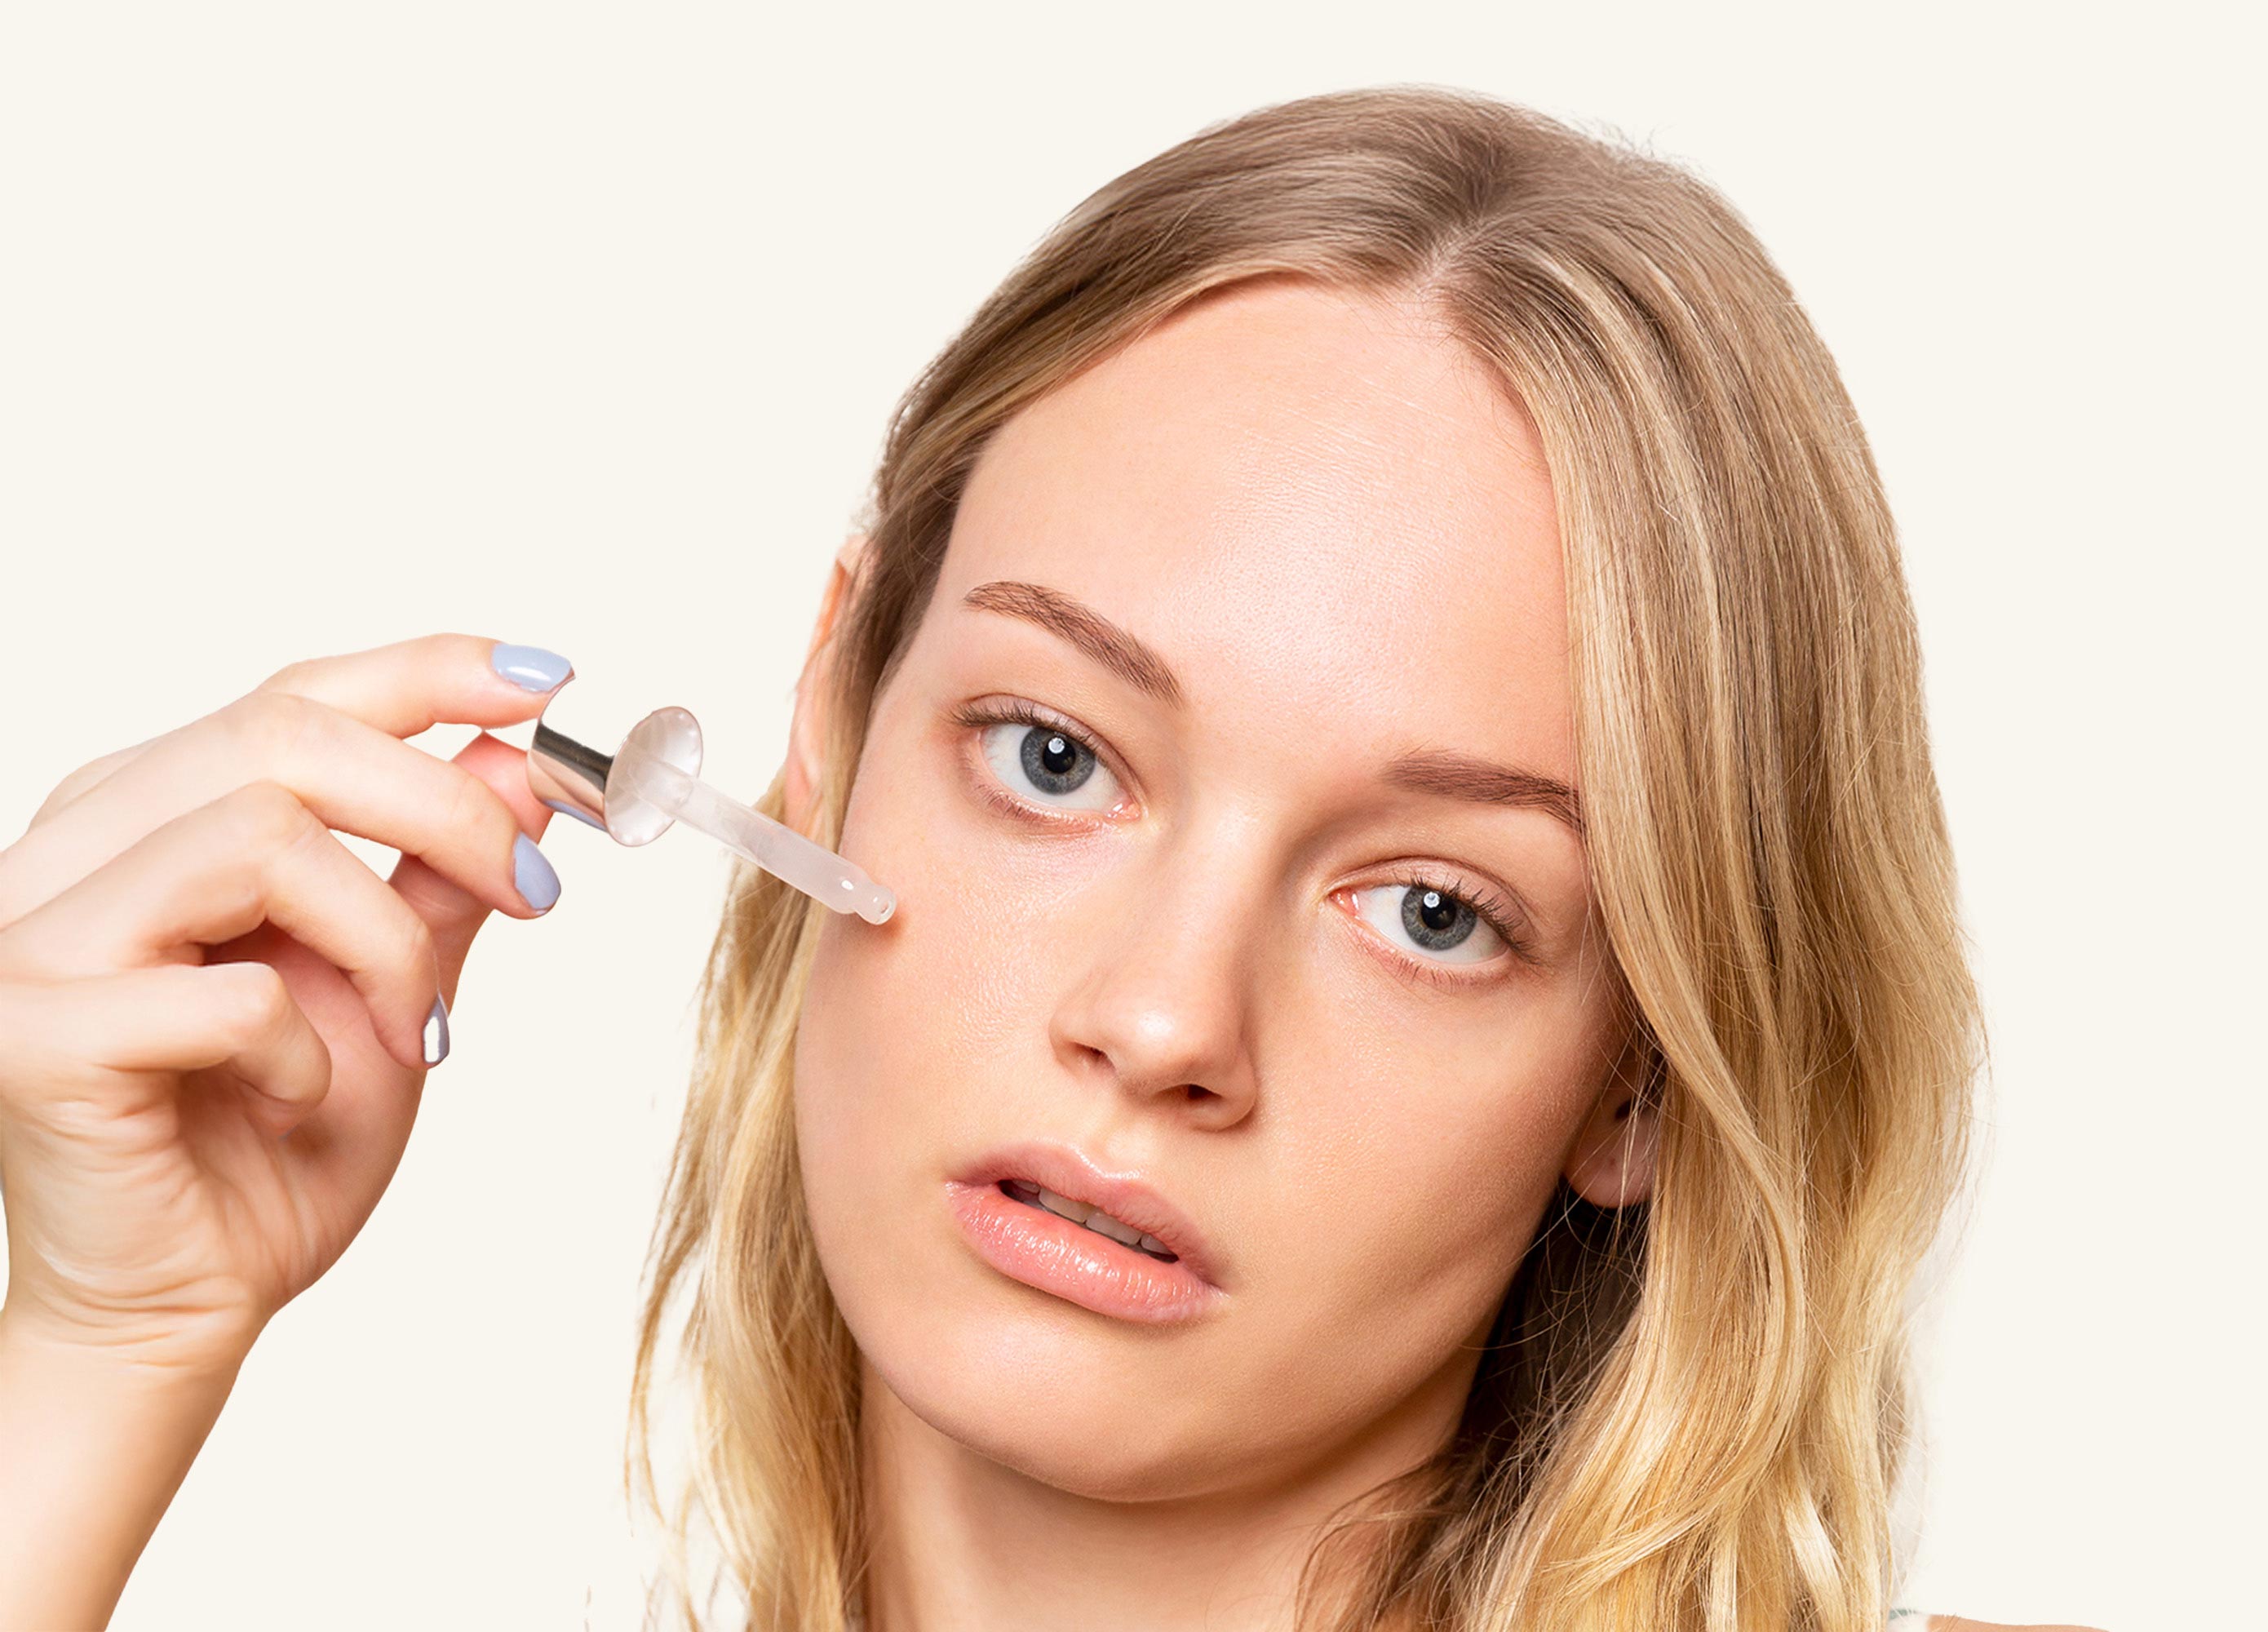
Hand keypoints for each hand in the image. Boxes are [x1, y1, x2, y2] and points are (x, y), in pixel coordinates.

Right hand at [0, 633, 570, 1373]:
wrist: (180, 1309)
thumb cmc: (273, 1147)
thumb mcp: (390, 987)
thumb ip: (438, 874)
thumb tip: (516, 757)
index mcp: (145, 816)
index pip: (292, 694)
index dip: (427, 672)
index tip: (549, 679)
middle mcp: (69, 848)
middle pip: (282, 733)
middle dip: (448, 807)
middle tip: (540, 893)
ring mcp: (30, 934)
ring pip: (260, 838)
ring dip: (385, 940)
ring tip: (415, 1032)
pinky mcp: (31, 1031)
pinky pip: (231, 989)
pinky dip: (310, 1047)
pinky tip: (306, 1096)